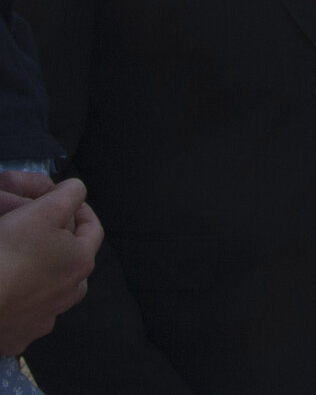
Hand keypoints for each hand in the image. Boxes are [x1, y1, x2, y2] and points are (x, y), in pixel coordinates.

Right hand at [0, 177, 102, 356]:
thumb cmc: (11, 250)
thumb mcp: (44, 209)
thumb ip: (69, 194)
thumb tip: (76, 190)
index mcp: (80, 263)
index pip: (93, 230)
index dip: (81, 211)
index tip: (67, 202)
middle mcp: (69, 295)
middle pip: (74, 266)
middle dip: (65, 249)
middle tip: (46, 237)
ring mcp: (43, 320)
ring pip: (53, 296)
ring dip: (45, 281)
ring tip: (27, 268)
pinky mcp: (17, 338)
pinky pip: (24, 321)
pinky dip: (20, 310)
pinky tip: (8, 300)